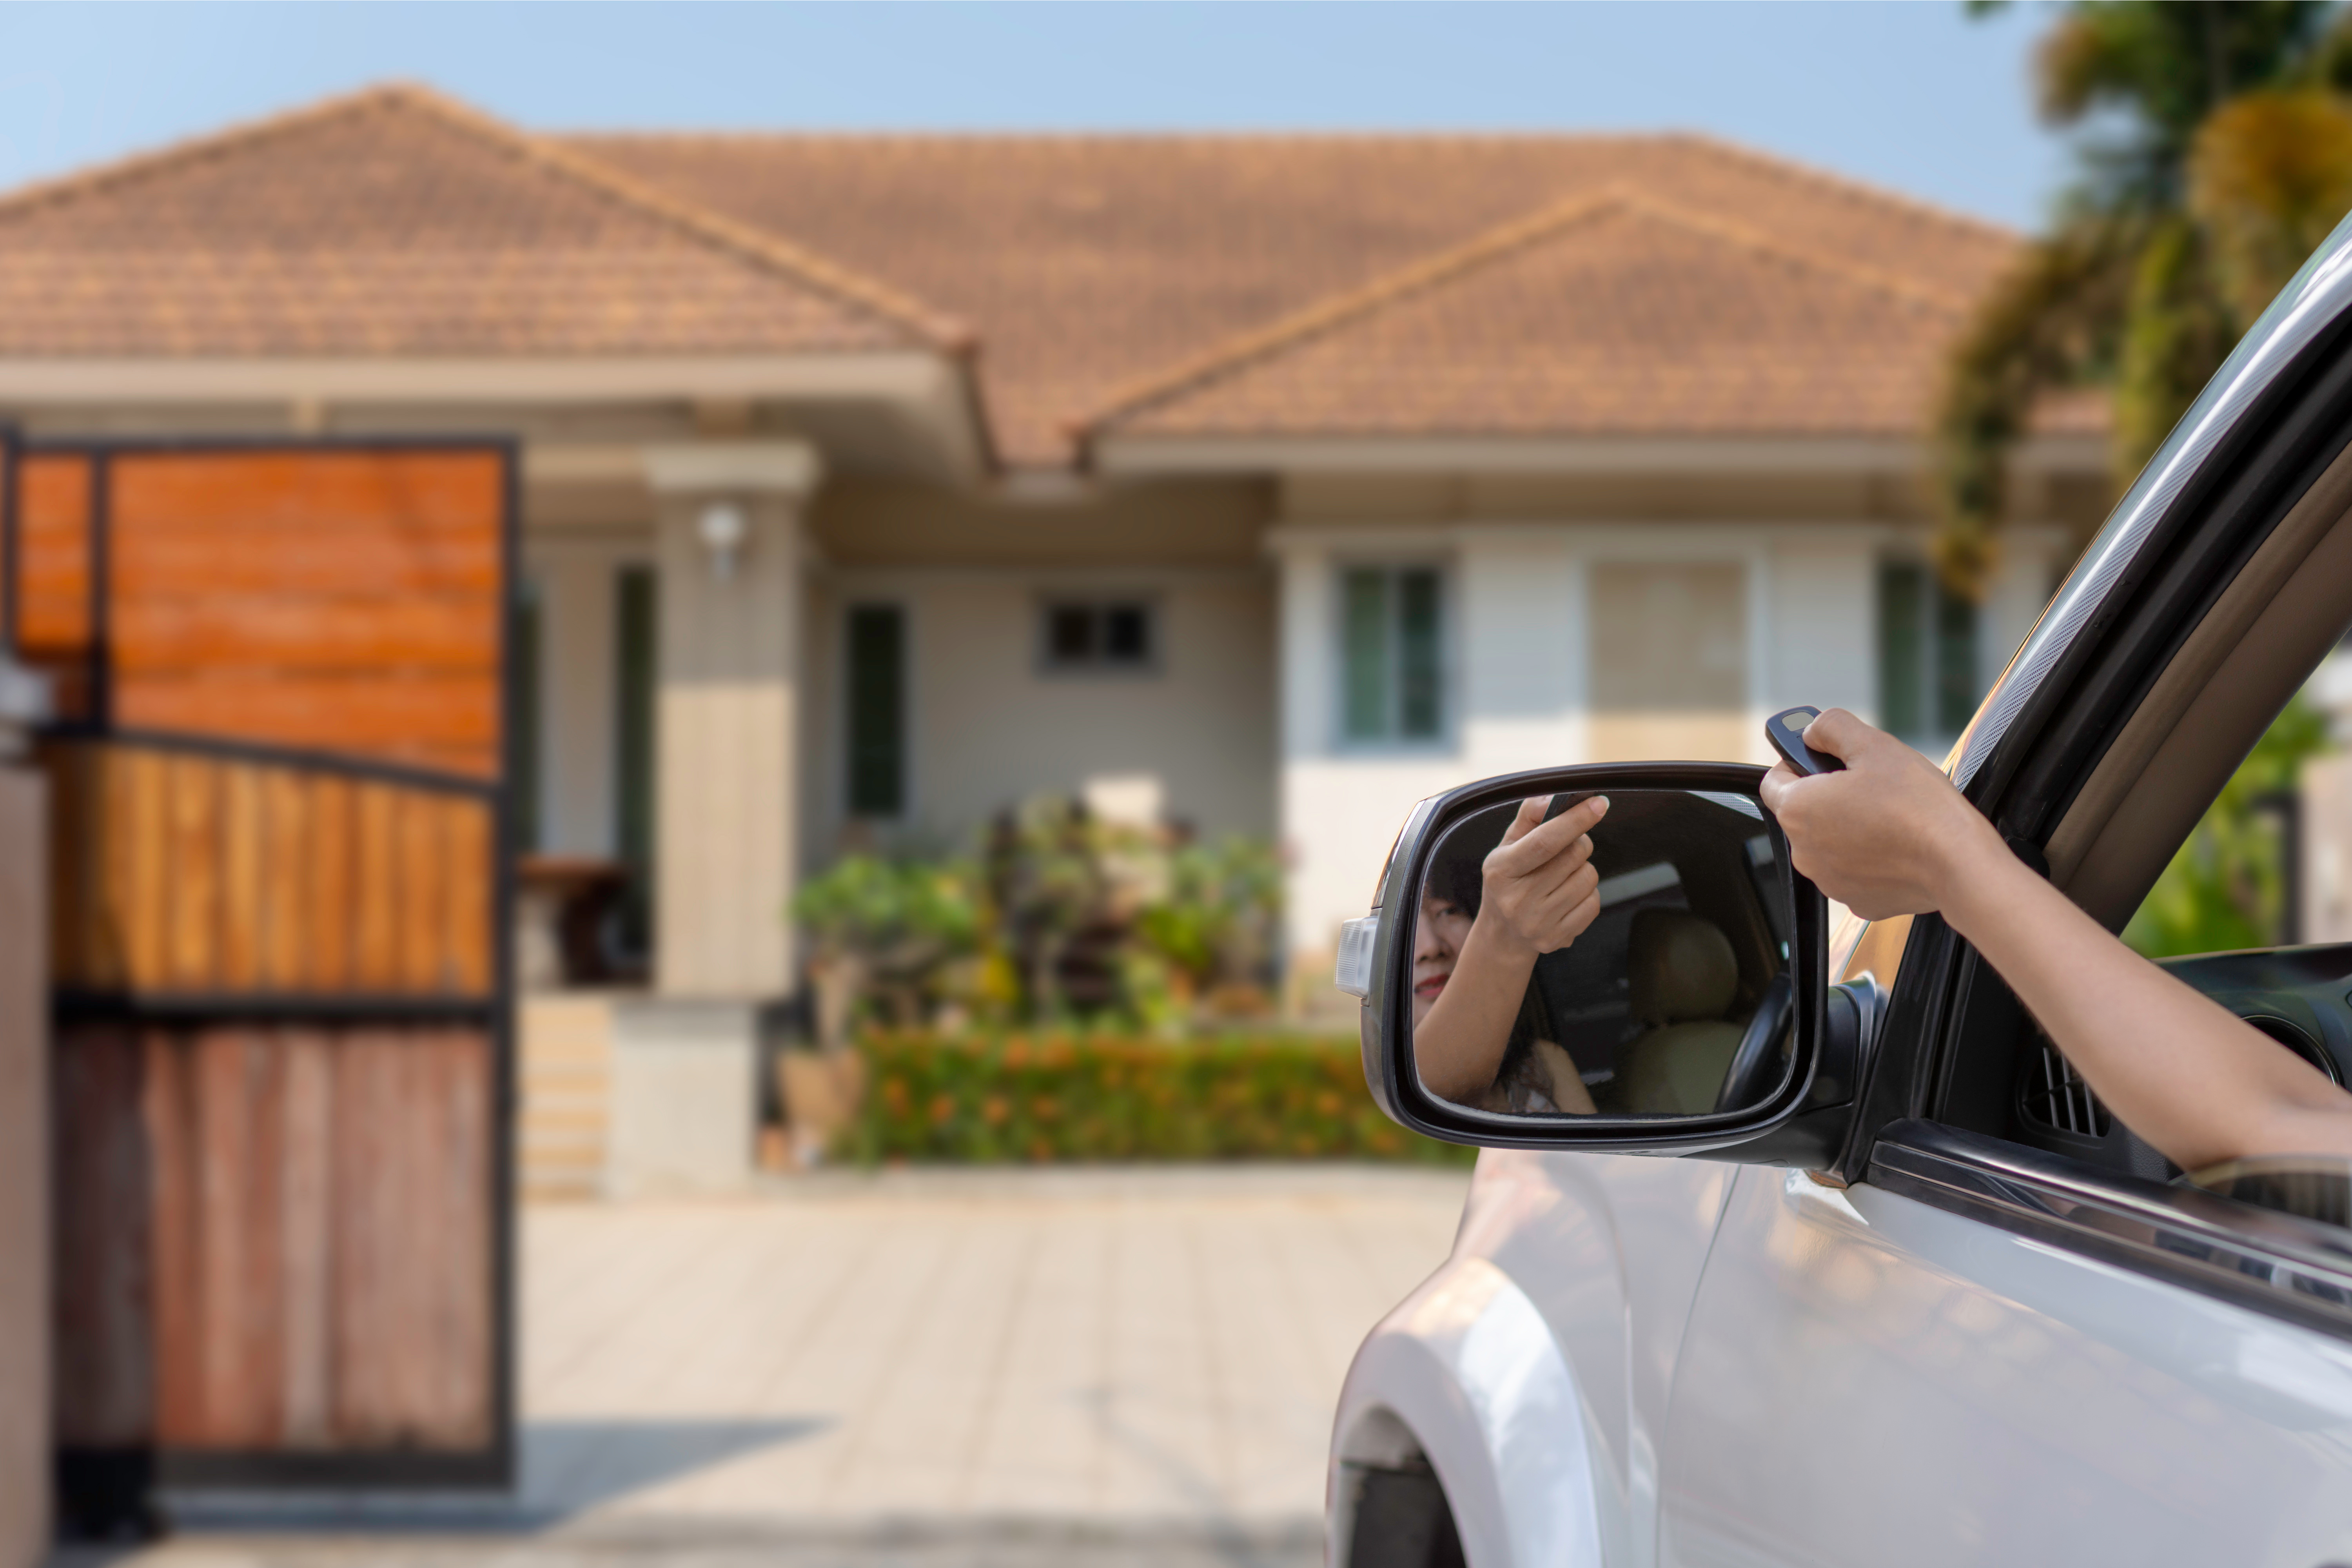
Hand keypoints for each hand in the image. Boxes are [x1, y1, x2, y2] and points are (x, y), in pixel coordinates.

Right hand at [1479, 794, 1609, 957]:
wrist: (1503, 933)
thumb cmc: (1509, 880)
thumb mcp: (1508, 845)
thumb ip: (1529, 816)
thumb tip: (1552, 798)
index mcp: (1501, 870)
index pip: (1544, 842)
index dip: (1575, 820)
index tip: (1598, 804)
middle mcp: (1516, 900)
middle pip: (1573, 856)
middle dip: (1580, 843)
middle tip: (1569, 846)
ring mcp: (1537, 923)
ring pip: (1588, 878)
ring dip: (1583, 869)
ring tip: (1563, 876)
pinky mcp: (1556, 939)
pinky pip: (1593, 903)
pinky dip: (1587, 894)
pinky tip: (1567, 896)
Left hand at [1757, 708, 2003, 918]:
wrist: (1958, 862)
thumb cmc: (1917, 805)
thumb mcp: (1872, 744)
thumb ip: (1832, 728)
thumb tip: (1813, 731)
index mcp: (1797, 810)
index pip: (1774, 780)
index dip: (1796, 763)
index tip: (1821, 759)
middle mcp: (1804, 852)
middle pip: (1804, 813)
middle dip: (1830, 796)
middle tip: (1868, 785)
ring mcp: (1829, 881)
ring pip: (1830, 843)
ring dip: (1849, 827)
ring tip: (1889, 815)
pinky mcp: (1858, 901)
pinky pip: (1855, 871)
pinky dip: (1870, 857)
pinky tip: (1898, 844)